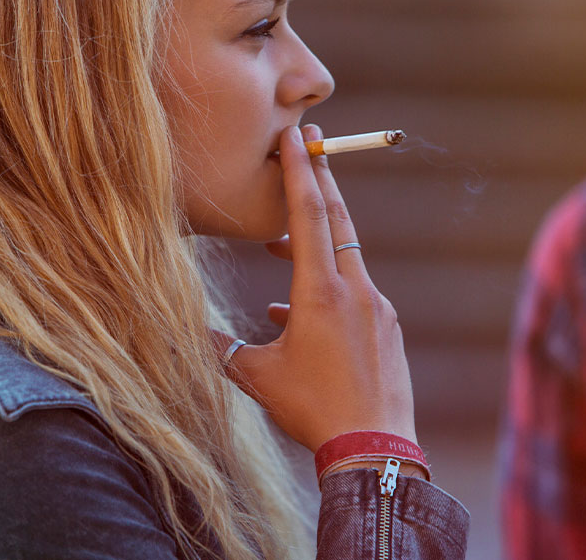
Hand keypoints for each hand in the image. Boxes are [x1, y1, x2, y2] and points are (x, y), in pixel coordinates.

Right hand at [214, 124, 416, 452]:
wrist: (375, 450)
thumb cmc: (313, 411)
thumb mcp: (257, 377)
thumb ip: (225, 349)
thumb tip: (198, 335)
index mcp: (321, 293)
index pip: (309, 215)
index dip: (302, 171)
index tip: (299, 135)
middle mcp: (356, 291)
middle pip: (337, 219)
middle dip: (320, 179)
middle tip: (310, 144)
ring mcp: (378, 309)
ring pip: (345, 257)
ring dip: (314, 241)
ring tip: (278, 246)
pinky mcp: (387, 330)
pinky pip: (355, 292)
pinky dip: (328, 286)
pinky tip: (296, 313)